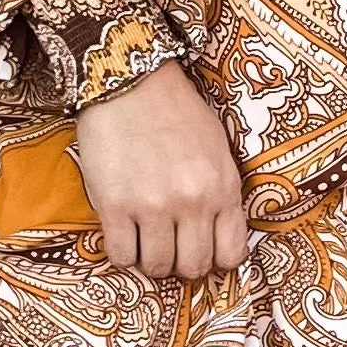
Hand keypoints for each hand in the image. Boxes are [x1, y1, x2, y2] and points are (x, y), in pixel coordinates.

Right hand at [74, 60, 250, 279]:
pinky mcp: (115, 205)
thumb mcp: (218, 148)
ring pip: (157, 267)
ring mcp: (153, 206)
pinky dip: (123, 254)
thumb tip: (219, 233)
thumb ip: (222, 192)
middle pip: (193, 266)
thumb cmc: (175, 110)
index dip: (215, 260)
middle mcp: (193, 201)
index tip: (202, 251)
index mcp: (223, 187)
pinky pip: (122, 256)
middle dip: (182, 264)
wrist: (130, 79)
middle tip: (170, 248)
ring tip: (144, 240)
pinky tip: (123, 234)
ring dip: (150, 260)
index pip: (231, 254)